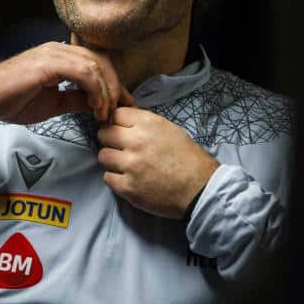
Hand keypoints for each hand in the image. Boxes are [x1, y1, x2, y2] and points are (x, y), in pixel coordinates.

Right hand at [0, 42, 134, 123]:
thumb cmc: (14, 102)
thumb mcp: (54, 104)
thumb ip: (76, 100)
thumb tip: (98, 104)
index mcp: (60, 56)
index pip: (96, 63)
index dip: (113, 83)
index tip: (122, 105)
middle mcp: (59, 49)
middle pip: (101, 61)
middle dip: (115, 87)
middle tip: (119, 110)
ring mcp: (54, 53)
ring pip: (95, 65)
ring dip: (106, 91)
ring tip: (105, 112)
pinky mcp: (49, 63)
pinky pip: (83, 72)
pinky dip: (95, 89)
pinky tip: (95, 106)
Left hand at [97, 107, 219, 218]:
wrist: (201, 189)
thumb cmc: (188, 158)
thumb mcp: (170, 129)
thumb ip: (144, 124)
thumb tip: (123, 122)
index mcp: (148, 125)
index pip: (116, 114)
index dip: (119, 123)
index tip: (123, 130)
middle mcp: (136, 142)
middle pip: (104, 134)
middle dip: (111, 140)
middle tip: (121, 148)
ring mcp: (130, 166)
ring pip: (103, 156)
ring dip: (112, 160)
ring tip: (126, 165)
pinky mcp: (127, 187)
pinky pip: (107, 178)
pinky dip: (116, 179)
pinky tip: (129, 179)